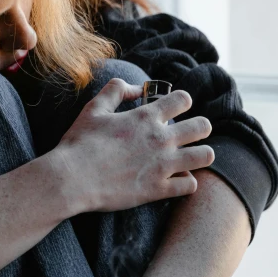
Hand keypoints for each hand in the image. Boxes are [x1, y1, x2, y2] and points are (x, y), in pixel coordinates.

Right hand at [51, 78, 213, 212]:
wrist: (72, 179)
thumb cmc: (80, 143)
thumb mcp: (94, 108)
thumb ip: (116, 91)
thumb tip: (136, 87)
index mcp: (146, 117)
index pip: (183, 99)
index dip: (182, 102)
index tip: (174, 109)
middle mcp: (160, 139)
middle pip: (202, 126)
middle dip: (199, 128)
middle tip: (187, 135)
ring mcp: (162, 165)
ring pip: (205, 156)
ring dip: (200, 155)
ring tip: (189, 158)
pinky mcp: (159, 189)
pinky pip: (190, 185)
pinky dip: (187, 183)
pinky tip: (177, 181)